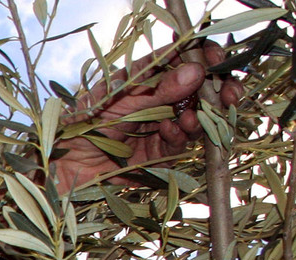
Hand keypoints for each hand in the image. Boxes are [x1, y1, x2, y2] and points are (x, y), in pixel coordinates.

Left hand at [52, 40, 244, 193]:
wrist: (65, 168)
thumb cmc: (83, 126)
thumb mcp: (121, 101)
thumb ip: (158, 89)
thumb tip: (197, 69)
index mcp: (146, 77)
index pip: (182, 59)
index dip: (203, 56)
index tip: (216, 58)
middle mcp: (159, 99)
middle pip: (200, 88)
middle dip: (218, 89)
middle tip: (230, 92)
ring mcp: (162, 124)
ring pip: (198, 115)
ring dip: (203, 114)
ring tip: (193, 116)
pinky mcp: (161, 152)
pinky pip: (182, 140)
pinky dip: (183, 134)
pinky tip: (174, 131)